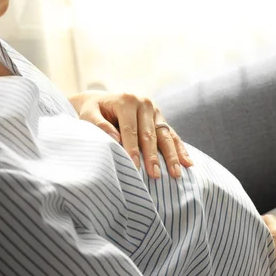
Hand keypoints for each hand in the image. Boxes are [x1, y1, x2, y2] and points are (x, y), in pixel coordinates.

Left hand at [69, 91, 193, 178]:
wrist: (101, 100)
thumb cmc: (93, 111)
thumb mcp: (88, 114)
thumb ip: (98, 125)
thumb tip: (115, 139)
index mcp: (127, 100)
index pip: (130, 130)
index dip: (133, 149)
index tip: (135, 168)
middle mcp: (144, 103)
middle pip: (150, 134)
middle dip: (153, 156)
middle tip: (155, 175)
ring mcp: (155, 111)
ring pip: (165, 136)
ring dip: (172, 156)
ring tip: (176, 173)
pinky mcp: (161, 118)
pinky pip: (172, 135)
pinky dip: (180, 149)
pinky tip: (188, 163)